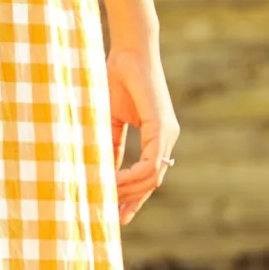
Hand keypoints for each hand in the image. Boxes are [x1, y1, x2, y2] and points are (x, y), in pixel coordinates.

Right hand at [106, 43, 179, 226]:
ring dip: (130, 190)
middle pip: (152, 181)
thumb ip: (109, 143)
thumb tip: (101, 169)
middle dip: (133, 201)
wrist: (129, 50)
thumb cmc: (116, 77)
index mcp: (156, 134)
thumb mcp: (109, 118)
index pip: (148, 173)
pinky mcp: (162, 127)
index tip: (117, 211)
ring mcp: (167, 134)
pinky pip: (151, 162)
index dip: (133, 194)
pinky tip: (115, 181)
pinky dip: (133, 174)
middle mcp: (166, 138)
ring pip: (153, 176)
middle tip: (114, 218)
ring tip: (108, 198)